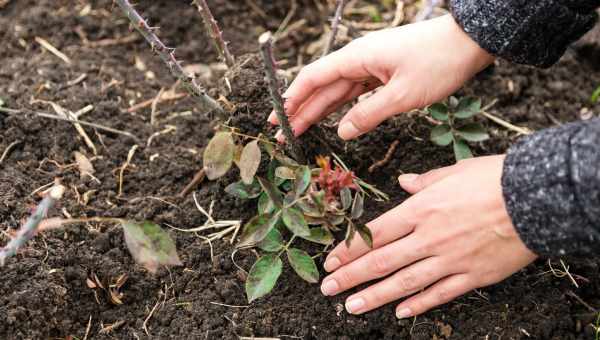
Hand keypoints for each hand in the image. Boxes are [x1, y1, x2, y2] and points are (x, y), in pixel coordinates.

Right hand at [269, 14, 493, 140]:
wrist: (470, 42)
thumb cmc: (439, 63)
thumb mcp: (403, 95)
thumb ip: (368, 115)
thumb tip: (342, 132)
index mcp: (357, 57)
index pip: (314, 78)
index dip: (292, 98)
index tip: (277, 119)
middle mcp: (359, 59)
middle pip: (322, 87)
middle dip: (301, 111)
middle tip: (283, 134)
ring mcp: (371, 65)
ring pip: (338, 92)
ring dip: (319, 111)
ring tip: (300, 131)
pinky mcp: (384, 72)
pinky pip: (356, 92)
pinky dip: (343, 108)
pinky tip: (334, 121)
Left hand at [320, 156, 536, 317]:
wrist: (535, 197)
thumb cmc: (494, 179)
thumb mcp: (453, 171)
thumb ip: (423, 181)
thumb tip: (402, 181)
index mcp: (420, 210)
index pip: (374, 233)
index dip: (349, 250)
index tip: (330, 261)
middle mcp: (429, 238)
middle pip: (381, 261)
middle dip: (350, 277)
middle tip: (328, 289)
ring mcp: (449, 259)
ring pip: (404, 283)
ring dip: (374, 296)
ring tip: (351, 306)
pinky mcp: (472, 275)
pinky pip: (440, 293)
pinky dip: (419, 305)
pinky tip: (400, 313)